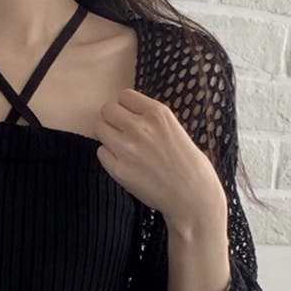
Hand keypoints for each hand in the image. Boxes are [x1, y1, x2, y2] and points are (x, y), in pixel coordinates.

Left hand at [94, 88, 226, 230]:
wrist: (191, 195)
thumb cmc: (188, 164)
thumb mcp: (174, 129)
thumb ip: (150, 120)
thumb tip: (128, 116)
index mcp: (157, 112)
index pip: (124, 96)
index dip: (126, 108)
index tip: (131, 119)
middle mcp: (139, 126)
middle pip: (107, 110)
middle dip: (112, 120)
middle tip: (122, 133)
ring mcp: (126, 148)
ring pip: (99, 128)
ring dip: (107, 137)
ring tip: (122, 149)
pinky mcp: (118, 169)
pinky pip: (100, 152)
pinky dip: (108, 157)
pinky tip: (124, 164)